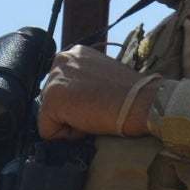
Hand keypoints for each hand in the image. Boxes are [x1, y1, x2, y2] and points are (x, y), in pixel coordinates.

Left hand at [38, 46, 156, 139]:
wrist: (141, 102)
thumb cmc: (130, 94)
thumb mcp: (101, 77)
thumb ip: (82, 82)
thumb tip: (74, 100)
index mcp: (74, 53)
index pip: (61, 87)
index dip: (77, 102)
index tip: (98, 99)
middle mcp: (61, 60)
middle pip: (52, 100)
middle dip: (71, 112)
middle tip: (97, 108)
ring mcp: (54, 79)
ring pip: (50, 116)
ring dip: (70, 123)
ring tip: (94, 114)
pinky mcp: (52, 99)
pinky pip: (48, 131)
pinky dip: (67, 136)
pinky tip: (88, 122)